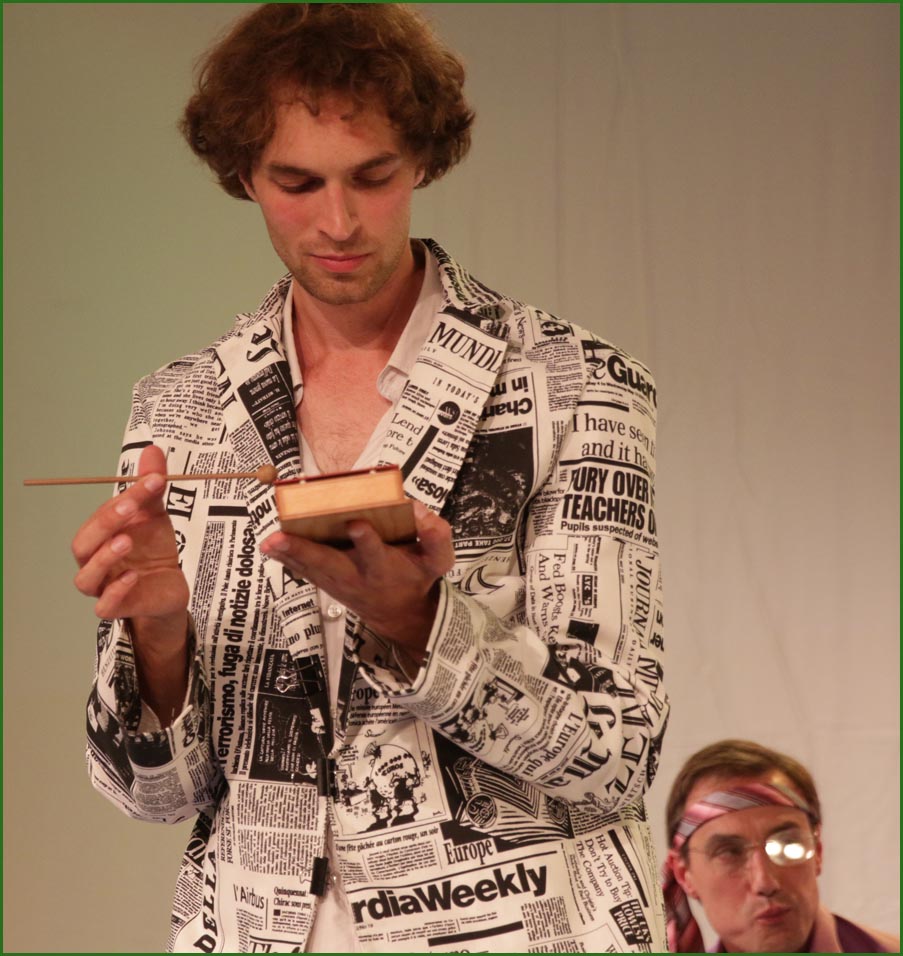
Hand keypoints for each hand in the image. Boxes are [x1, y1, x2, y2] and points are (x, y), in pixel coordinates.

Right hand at [72, 445, 188, 623]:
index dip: (124, 497)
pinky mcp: (118, 609)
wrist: (170, 588)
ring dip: (103, 558)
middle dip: (104, 524)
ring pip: (85, 578)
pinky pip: (104, 606)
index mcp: (101, 536)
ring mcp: (103, 587)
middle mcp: (95, 561)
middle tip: (129, 507)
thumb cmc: (154, 551)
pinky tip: (133, 576)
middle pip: (83, 544)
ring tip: (125, 541)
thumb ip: (151, 488)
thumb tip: (152, 449)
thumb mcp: (156, 516)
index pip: (103, 515)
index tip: (153, 481)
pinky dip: (115, 591)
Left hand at [260, 500, 454, 658]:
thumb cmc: (416, 576)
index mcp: (385, 568)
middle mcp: (358, 576)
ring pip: (311, 569)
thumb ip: (436, 535)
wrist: (401, 612)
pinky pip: (304, 572)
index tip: (358, 523)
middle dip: (305, 551)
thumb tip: (416, 508)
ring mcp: (339, 583)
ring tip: (269, 542)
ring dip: (289, 555)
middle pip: (329, 564)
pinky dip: (288, 559)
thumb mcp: (438, 561)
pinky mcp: (327, 583)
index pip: (376, 554)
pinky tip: (270, 546)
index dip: (367, 541)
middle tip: (279, 539)